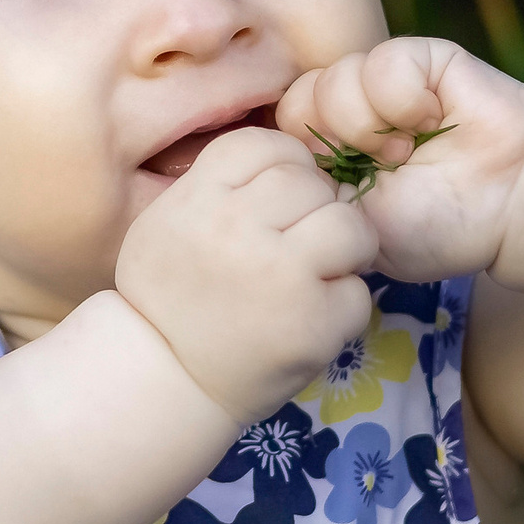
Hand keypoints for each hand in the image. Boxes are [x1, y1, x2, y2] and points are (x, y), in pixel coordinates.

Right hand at [116, 125, 377, 426]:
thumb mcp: (168, 220)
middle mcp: (239, 229)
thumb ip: (220, 185)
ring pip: (349, 226)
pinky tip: (313, 315)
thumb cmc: (166, 296)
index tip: (282, 195)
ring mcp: (281, 276)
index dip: (284, 163)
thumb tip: (292, 163)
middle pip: (310, 182)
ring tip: (322, 270)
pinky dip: (343, 304)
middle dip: (314, 207)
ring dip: (344, 247)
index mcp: (200, 199)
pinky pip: (358, 292)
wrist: (164, 378)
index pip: (266, 145)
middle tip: (301, 240)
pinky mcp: (314, 323)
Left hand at [275, 38, 523, 284]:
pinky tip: (433, 120)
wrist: (512, 201)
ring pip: (332, 80)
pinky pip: (380, 62)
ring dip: (372, 125)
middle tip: (379, 170)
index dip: (301, 162)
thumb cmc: (439, 227)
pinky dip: (404, 100)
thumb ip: (313, 200)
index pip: (277, 139)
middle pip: (295, 104)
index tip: (340, 191)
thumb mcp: (359, 230)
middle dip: (334, 144)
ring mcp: (379, 82)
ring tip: (409, 150)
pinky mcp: (415, 58)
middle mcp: (347, 112)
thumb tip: (278, 170)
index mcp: (328, 154)